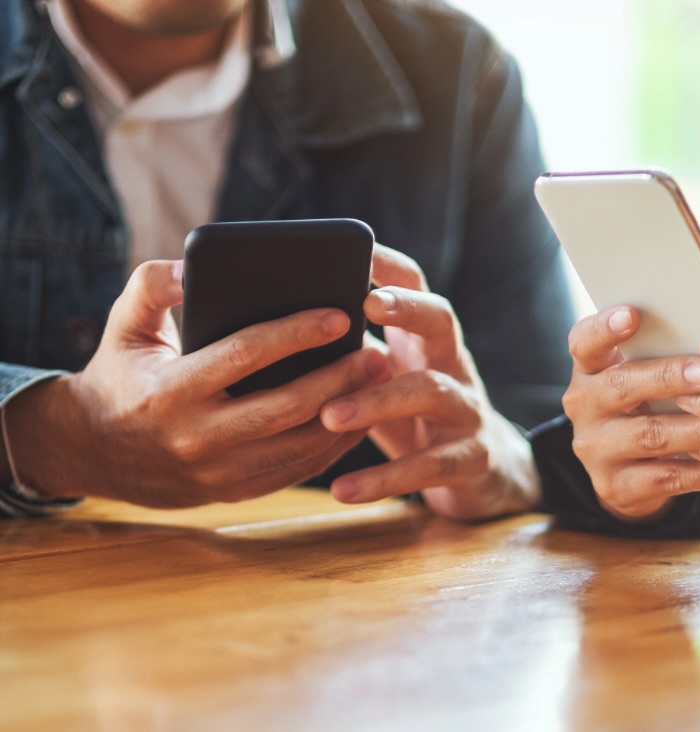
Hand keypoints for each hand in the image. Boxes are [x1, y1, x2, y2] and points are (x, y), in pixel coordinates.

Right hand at [6, 260, 382, 507]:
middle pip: (286, 407)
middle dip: (339, 378)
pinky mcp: (234, 493)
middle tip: (378, 352)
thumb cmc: (120, 374)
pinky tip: (359, 415)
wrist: (92, 451)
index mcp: (171, 390)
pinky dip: (334, 444)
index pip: (245, 355)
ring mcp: (217, 473)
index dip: (297, 334)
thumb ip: (152, 286)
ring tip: (379, 380)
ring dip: (348, 413)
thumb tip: (193, 267)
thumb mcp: (122, 326)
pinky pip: (296, 470)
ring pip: (300, 445)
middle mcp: (196, 437)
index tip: (340, 315)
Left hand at [319, 246, 539, 520]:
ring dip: (379, 400)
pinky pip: (431, 465)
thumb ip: (350, 351)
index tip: (358, 251)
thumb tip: (269, 323)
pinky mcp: (471, 458)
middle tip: (366, 307)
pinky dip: (386, 477)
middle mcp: (453, 363)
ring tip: (329, 415)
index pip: (416, 284)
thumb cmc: (412, 417)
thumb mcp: (388, 377)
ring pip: (432, 392)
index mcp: (426, 338)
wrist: (484, 474)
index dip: (390, 266)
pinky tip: (344, 489)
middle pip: (442, 320)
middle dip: (408, 309)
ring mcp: (467, 410)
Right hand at [562, 307, 699, 519]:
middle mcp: (583, 405)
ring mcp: (595, 449)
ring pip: (650, 436)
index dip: (605, 328)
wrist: (630, 471)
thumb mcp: (646, 377)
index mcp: (590, 368)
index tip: (632, 314)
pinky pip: (665, 479)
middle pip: (621, 386)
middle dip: (669, 378)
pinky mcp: (614, 486)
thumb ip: (667, 355)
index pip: (584, 341)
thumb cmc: (651, 404)